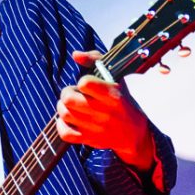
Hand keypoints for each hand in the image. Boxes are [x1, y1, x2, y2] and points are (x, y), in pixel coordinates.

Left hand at [56, 50, 156, 170]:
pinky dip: (60, 125)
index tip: (87, 85)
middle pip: (69, 100)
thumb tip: (75, 54)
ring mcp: (96, 128)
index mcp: (112, 95)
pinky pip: (65, 134)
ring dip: (62, 107)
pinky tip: (67, 120)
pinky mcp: (89, 140)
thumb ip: (95, 59)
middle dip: (67, 93)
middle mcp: (104, 112)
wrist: (133, 133)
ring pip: (65, 114)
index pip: (85, 83)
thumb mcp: (115, 77)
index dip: (82, 81)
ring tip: (70, 106)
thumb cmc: (122, 100)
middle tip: (73, 94)